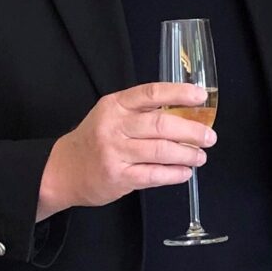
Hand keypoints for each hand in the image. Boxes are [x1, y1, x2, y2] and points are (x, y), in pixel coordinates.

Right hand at [37, 83, 216, 219]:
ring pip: (160, 151)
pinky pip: (153, 175)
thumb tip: (186, 112)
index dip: (179, 93)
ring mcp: (115, 153)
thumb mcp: (111, 114)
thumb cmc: (95, 139)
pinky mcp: (118, 177)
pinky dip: (174, 174)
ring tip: (200, 156)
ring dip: (187, 154)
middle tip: (209, 136)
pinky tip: (185, 172)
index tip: (201, 97)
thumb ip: (142, 111)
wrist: (62, 170)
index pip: (151, 93)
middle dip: (191, 131)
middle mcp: (114, 126)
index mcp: (115, 105)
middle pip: (161, 125)